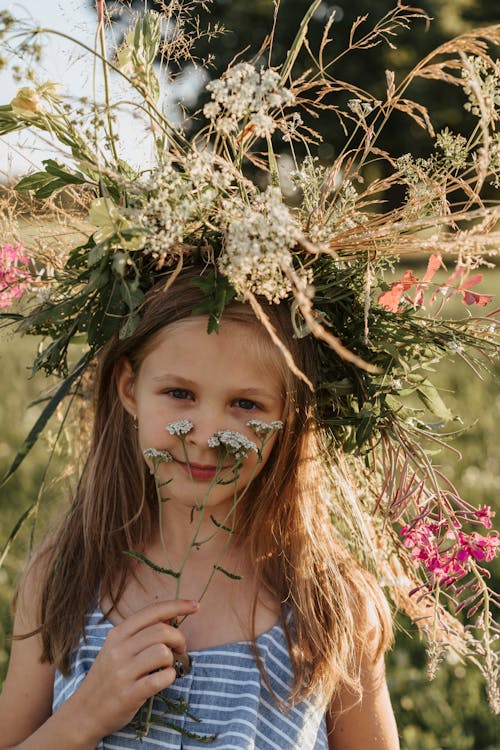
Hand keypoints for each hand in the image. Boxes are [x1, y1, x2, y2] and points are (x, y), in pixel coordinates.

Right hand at [68, 599, 198, 742]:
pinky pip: (161, 679)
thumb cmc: (107, 677)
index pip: (152, 611)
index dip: (177, 606)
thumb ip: (140, 633)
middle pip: (161, 631)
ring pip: (162, 652)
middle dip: (179, 638)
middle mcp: (119, 650)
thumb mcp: (117, 648)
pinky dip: (170, 677)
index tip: (195, 606)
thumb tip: (171, 617)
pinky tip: (164, 679)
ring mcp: (123, 672)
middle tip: (180, 649)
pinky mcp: (129, 694)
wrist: (85, 711)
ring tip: (168, 666)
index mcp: (117, 634)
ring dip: (173, 659)